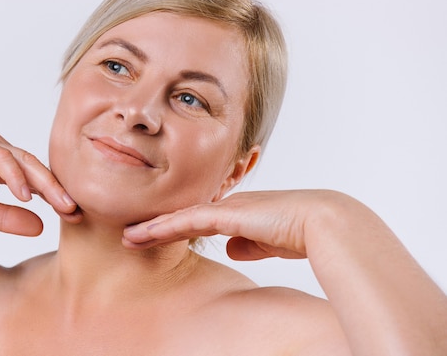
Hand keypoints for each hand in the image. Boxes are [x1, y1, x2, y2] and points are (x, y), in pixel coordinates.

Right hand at [0, 132, 78, 234]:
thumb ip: (9, 218)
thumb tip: (41, 228)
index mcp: (4, 166)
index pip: (37, 180)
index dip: (56, 197)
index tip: (75, 217)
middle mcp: (0, 151)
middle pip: (38, 169)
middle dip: (58, 190)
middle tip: (76, 211)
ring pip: (25, 161)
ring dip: (44, 184)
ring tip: (60, 204)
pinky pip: (1, 159)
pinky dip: (16, 176)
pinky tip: (27, 195)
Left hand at [122, 189, 353, 259]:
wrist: (325, 222)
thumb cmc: (306, 232)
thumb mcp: (271, 242)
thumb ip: (251, 243)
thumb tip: (232, 248)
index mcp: (240, 211)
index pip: (200, 220)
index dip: (175, 228)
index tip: (154, 237)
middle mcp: (229, 206)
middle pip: (183, 216)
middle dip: (156, 226)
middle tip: (130, 236)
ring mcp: (227, 208)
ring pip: (180, 218)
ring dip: (153, 229)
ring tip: (128, 238)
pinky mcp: (228, 215)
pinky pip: (188, 222)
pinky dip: (165, 228)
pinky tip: (145, 234)